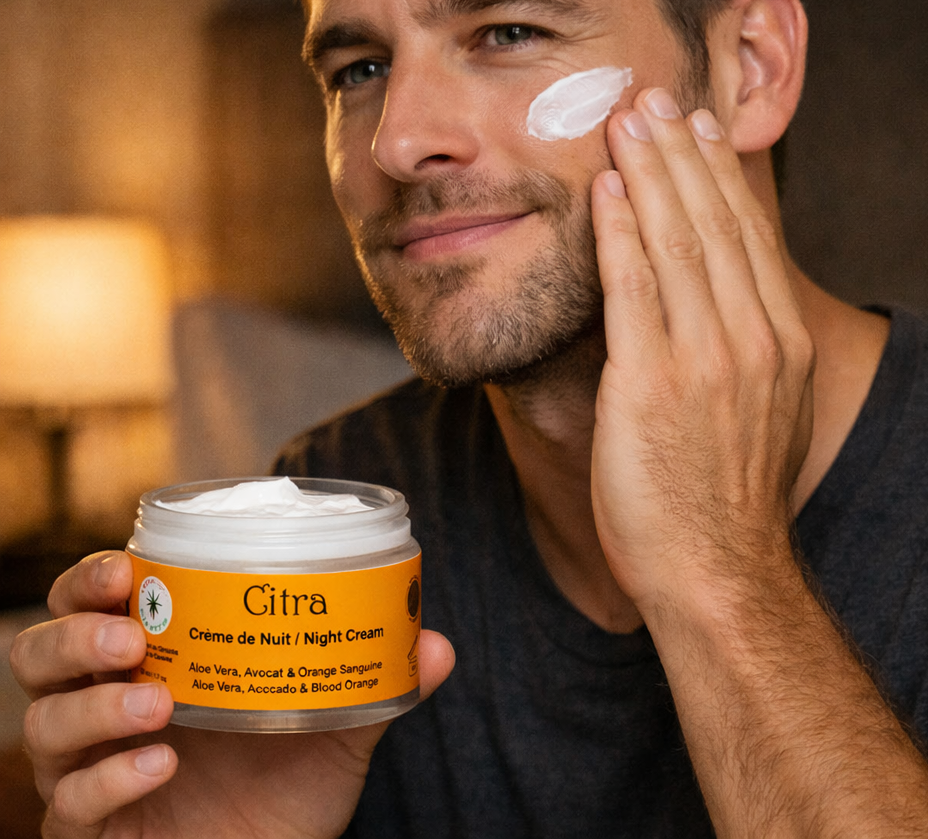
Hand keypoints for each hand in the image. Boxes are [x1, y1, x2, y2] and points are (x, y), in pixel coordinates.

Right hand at [10, 551, 454, 838]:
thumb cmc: (292, 782)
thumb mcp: (338, 725)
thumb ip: (379, 681)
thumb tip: (436, 643)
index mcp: (156, 657)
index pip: (89, 601)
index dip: (91, 578)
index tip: (129, 566)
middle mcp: (108, 706)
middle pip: (40, 654)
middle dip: (75, 633)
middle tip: (130, 633)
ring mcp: (91, 769)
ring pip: (42, 725)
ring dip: (93, 706)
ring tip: (156, 701)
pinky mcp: (92, 830)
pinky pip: (71, 804)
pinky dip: (109, 779)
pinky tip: (160, 764)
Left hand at [589, 89, 813, 614]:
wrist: (718, 571)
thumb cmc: (725, 500)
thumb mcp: (760, 416)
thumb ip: (744, 354)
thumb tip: (719, 311)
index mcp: (779, 344)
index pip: (747, 238)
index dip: (718, 176)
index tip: (697, 130)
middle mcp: (752, 339)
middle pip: (716, 225)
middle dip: (682, 155)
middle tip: (655, 99)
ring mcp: (706, 358)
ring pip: (679, 242)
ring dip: (651, 173)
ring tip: (627, 121)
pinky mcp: (654, 381)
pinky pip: (635, 288)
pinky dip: (623, 232)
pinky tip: (608, 190)